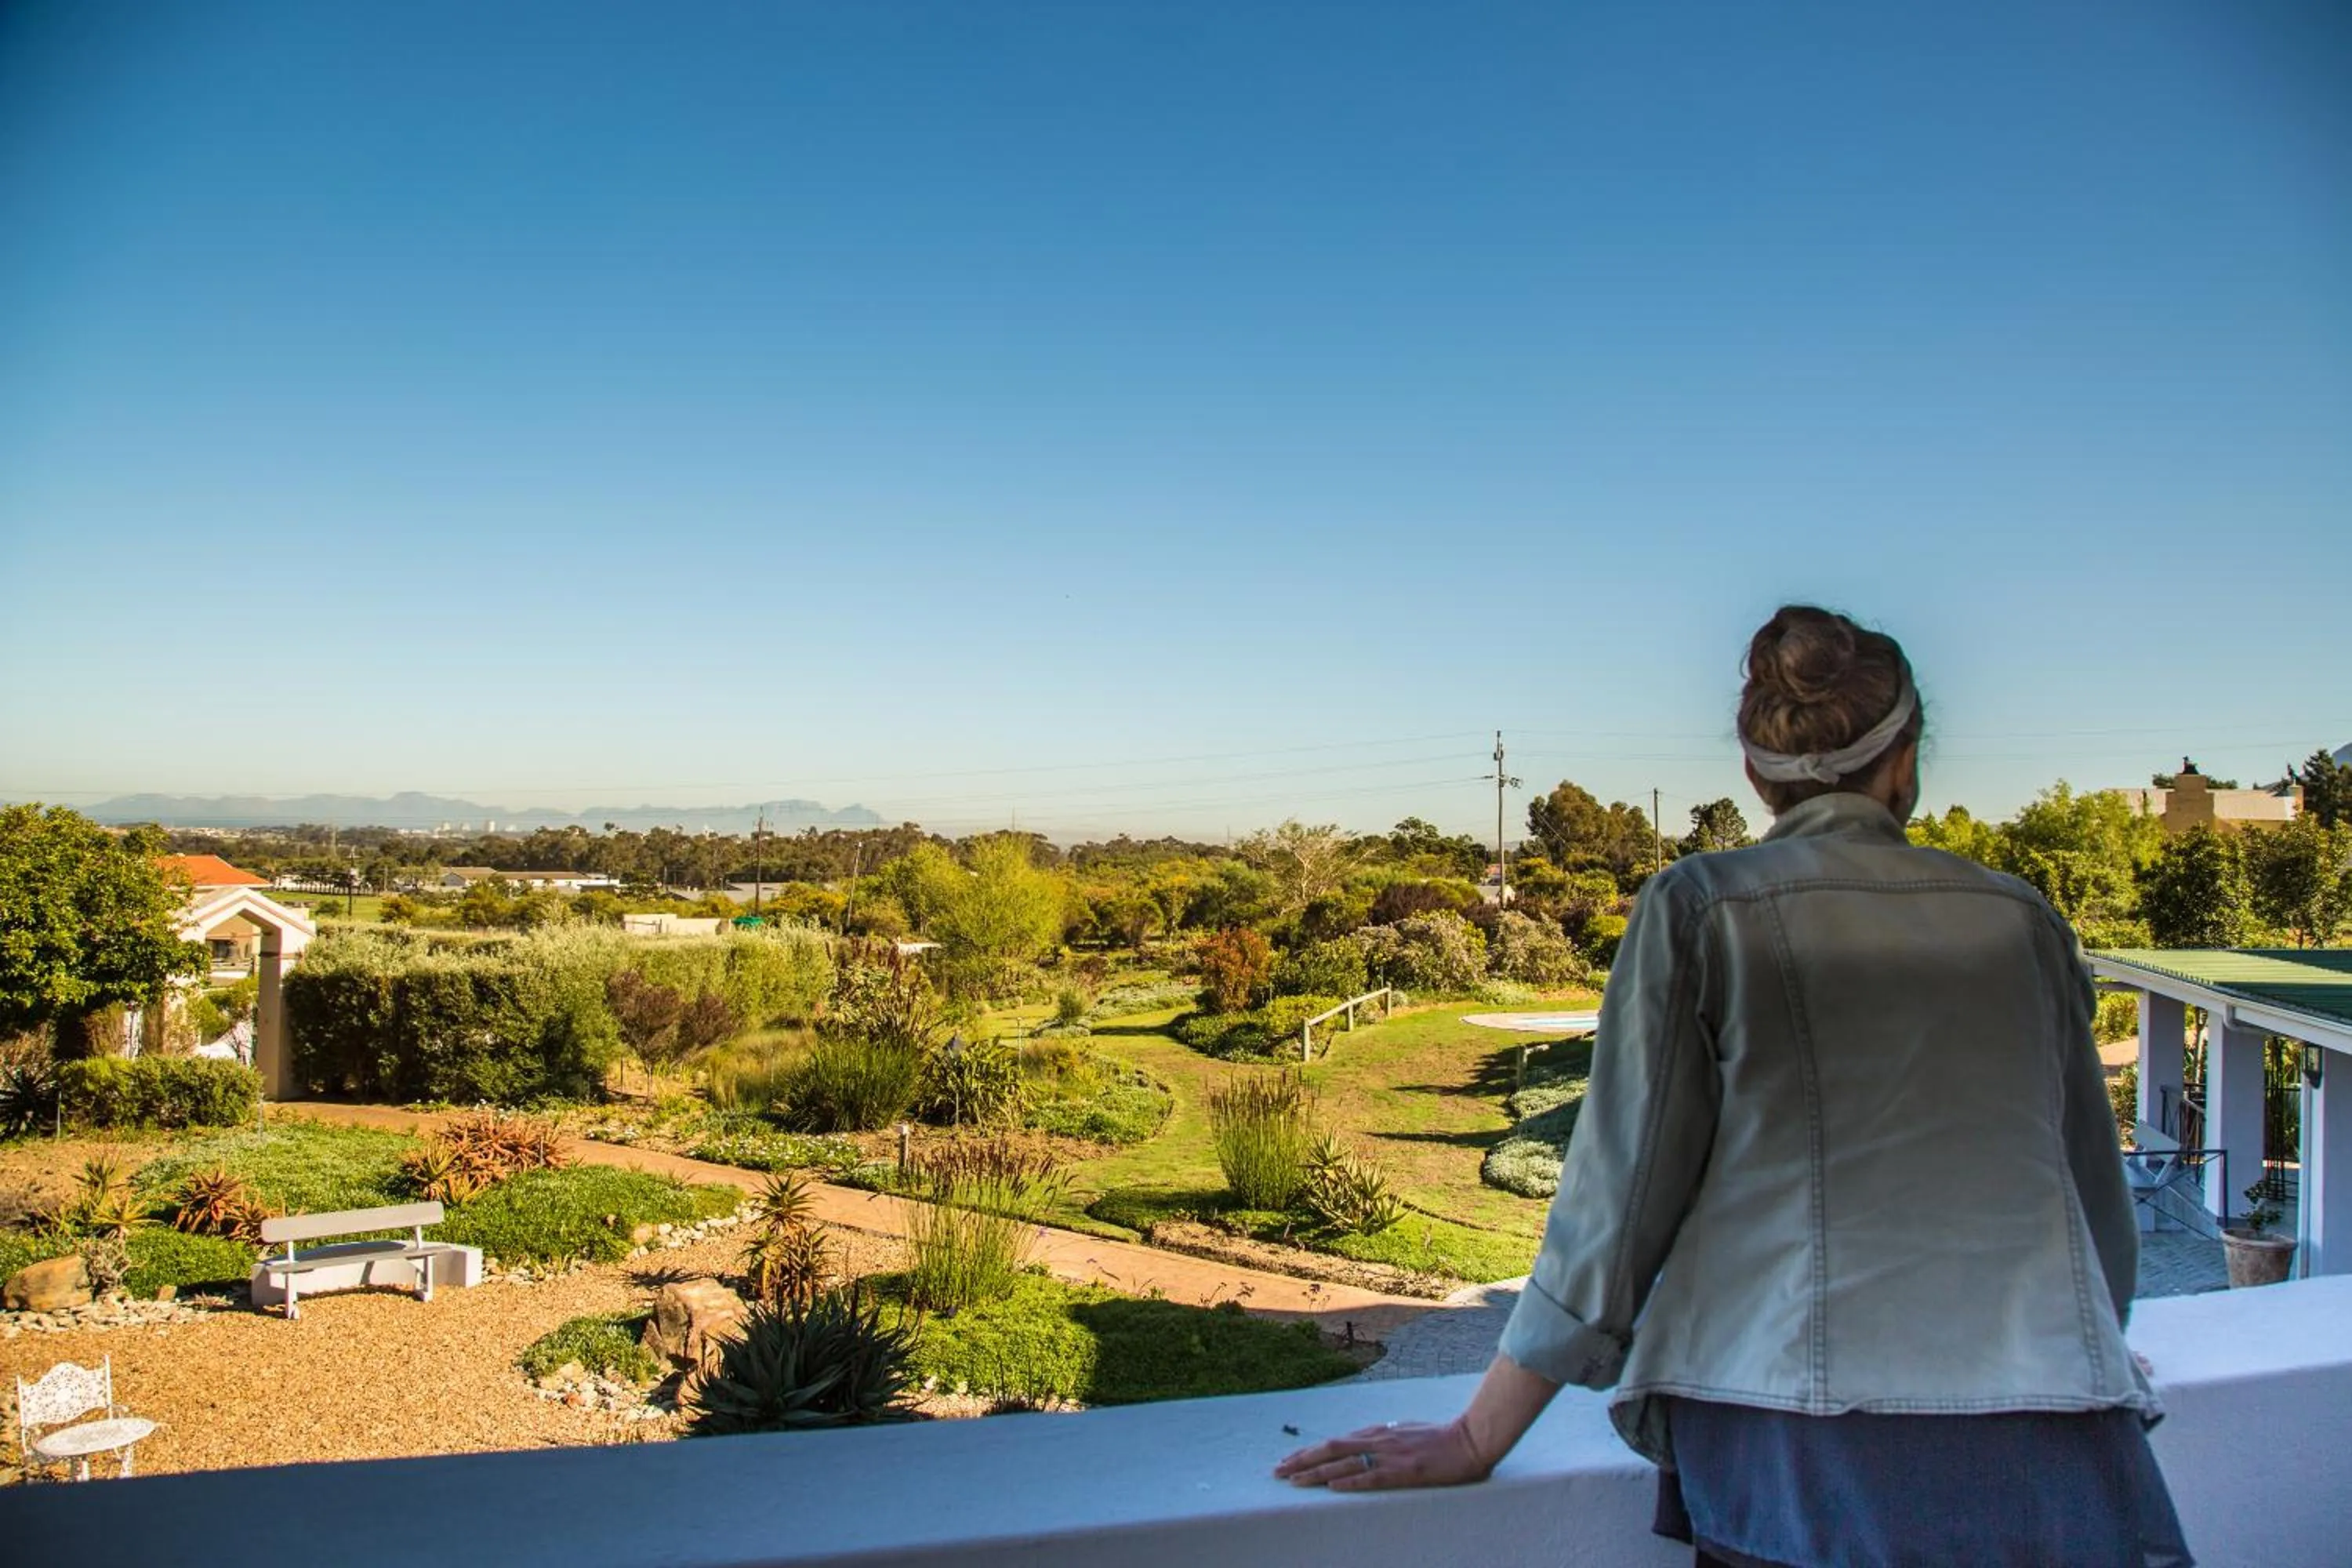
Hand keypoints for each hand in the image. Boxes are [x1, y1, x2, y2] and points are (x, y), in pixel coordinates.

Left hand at [1273, 1418, 1493, 1491]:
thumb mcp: (1404, 1432)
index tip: (1288, 1460)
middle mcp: (1378, 1440)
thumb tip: (1366, 1441)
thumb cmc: (1438, 1438)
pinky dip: (1349, 1482)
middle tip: (1277, 1471)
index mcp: (1377, 1432)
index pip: (1335, 1442)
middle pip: (1331, 1449)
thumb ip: (1383, 1437)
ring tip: (1293, 1481)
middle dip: (1302, 1461)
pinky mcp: (1404, 1471)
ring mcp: (1390, 1455)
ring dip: (1316, 1473)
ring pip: (1344, 1463)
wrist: (1468, 1441)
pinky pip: (1371, 1477)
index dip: (1309, 1451)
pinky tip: (1332, 1487)